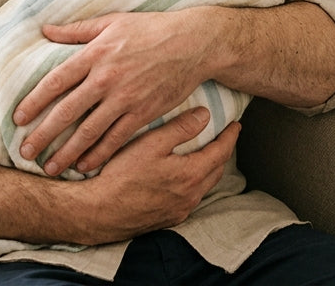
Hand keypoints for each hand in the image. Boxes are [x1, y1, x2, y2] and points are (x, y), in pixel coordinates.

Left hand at [13, 9, 214, 175]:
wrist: (192, 43)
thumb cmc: (151, 28)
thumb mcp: (112, 21)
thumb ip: (77, 30)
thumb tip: (45, 29)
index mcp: (95, 54)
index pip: (55, 82)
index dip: (33, 102)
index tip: (17, 118)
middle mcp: (106, 79)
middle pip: (66, 112)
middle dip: (43, 135)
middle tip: (25, 152)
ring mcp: (125, 99)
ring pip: (89, 132)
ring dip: (67, 152)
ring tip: (50, 168)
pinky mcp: (143, 113)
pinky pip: (116, 139)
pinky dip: (99, 155)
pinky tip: (85, 166)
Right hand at [73, 107, 238, 244]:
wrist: (99, 212)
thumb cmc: (121, 176)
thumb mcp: (151, 144)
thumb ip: (180, 128)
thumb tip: (205, 116)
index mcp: (191, 175)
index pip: (221, 151)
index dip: (230, 136)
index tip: (235, 124)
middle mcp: (191, 196)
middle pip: (216, 170)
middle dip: (222, 152)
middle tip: (222, 137)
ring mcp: (180, 210)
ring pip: (203, 186)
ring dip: (208, 169)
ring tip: (205, 154)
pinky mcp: (167, 219)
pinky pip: (189, 199)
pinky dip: (193, 185)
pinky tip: (183, 178)